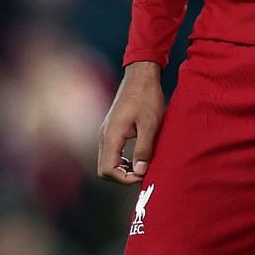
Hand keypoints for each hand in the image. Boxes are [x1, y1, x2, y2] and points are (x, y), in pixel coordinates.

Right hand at [97, 62, 165, 183]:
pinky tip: (136, 158)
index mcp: (111, 136)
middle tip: (142, 174)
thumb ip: (144, 149)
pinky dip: (120, 161)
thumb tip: (140, 172)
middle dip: (122, 177)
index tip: (143, 176)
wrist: (141, 75)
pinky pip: (110, 152)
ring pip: (106, 162)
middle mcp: (104, 136)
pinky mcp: (110, 129)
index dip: (124, 179)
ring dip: (121, 169)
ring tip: (141, 167)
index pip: (108, 170)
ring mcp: (105, 132)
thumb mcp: (150, 124)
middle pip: (104, 169)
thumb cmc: (147, 97)